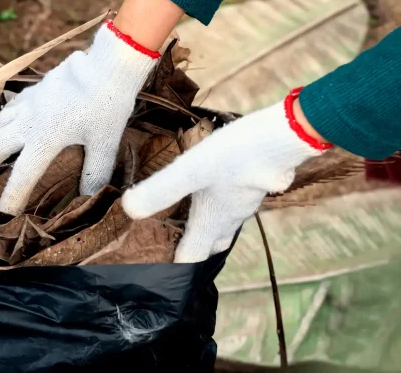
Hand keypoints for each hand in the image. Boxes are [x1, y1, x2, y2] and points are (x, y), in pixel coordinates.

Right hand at [0, 20, 160, 214]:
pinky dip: (5, 118)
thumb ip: (94, 173)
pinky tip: (14, 122)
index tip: (2, 214)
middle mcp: (27, 123)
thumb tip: (89, 198)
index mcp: (44, 140)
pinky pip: (8, 107)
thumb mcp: (105, 143)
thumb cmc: (107, 105)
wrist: (106, 65)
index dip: (11, 198)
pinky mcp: (32, 89)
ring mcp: (27, 104)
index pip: (22, 177)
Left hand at [122, 88, 330, 262]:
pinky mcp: (257, 182)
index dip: (176, 266)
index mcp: (212, 220)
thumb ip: (160, 190)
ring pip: (226, 222)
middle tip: (176, 249)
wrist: (285, 138)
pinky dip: (223, 204)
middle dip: (196, 249)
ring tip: (191, 221)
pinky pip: (236, 201)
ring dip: (210, 226)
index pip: (193, 255)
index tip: (160, 274)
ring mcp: (247, 200)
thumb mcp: (190, 171)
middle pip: (212, 242)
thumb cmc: (235, 157)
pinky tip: (218, 187)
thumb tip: (128, 209)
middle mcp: (231, 216)